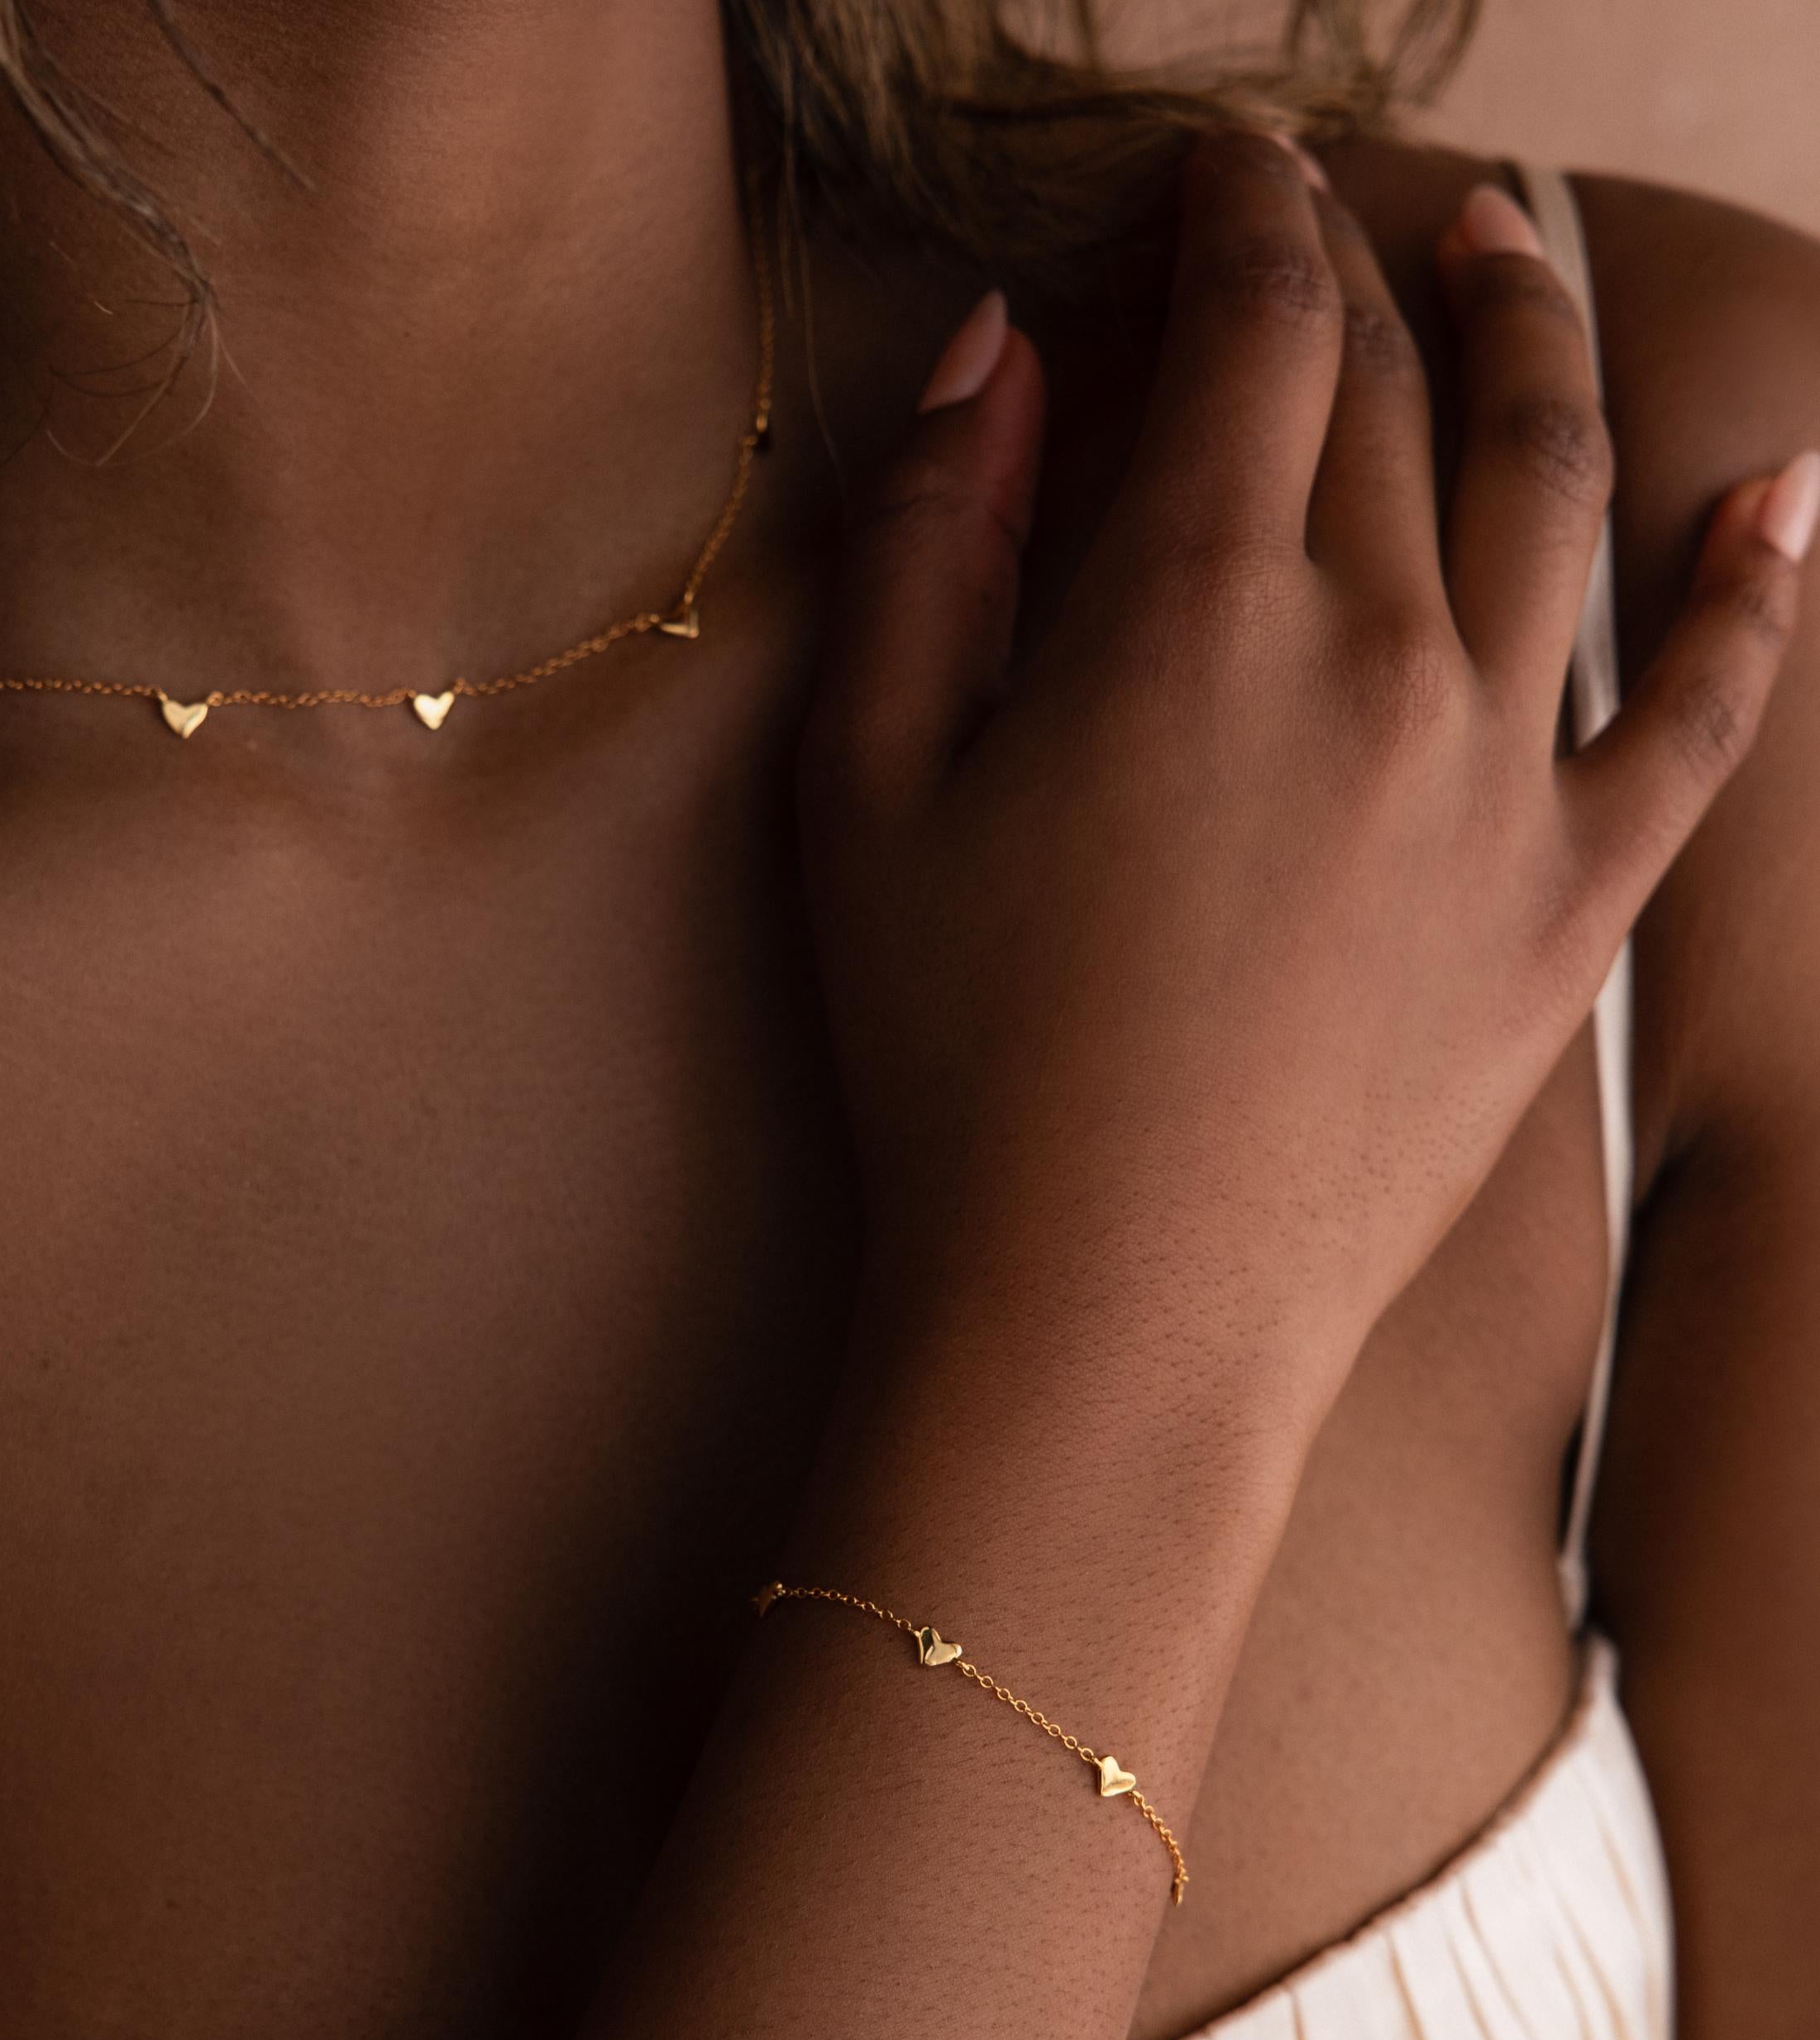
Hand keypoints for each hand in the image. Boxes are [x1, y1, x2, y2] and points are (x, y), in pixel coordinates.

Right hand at [803, 135, 1814, 1415]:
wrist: (1105, 1317)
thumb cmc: (951, 1065)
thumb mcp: (865, 792)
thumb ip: (927, 547)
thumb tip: (995, 355)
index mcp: (1190, 611)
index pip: (1251, 329)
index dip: (1232, 215)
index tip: (1214, 169)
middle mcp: (1380, 651)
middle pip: (1396, 388)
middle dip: (1351, 264)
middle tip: (1316, 213)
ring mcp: (1504, 776)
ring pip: (1560, 486)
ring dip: (1538, 335)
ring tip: (1514, 250)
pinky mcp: (1570, 904)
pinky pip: (1710, 712)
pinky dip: (1758, 586)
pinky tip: (1783, 492)